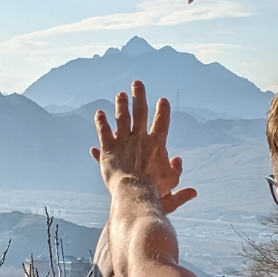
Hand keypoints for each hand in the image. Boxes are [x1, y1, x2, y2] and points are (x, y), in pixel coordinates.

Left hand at [92, 81, 196, 209]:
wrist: (134, 193)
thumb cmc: (155, 190)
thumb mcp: (172, 181)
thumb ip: (177, 169)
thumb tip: (178, 160)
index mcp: (157, 143)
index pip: (161, 122)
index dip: (163, 110)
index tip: (162, 100)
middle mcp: (140, 138)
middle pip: (140, 112)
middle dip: (139, 96)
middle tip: (137, 83)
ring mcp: (123, 141)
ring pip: (122, 118)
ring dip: (121, 105)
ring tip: (120, 94)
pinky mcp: (108, 149)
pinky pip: (104, 131)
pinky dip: (101, 122)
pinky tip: (99, 113)